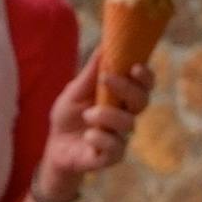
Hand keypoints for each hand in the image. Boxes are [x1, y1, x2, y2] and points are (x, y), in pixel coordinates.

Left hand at [39, 49, 153, 182]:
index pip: (144, 85)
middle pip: (142, 101)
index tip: (135, 66)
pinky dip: (102, 138)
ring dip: (108, 115)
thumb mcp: (75, 90)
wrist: (55, 145)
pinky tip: (88, 135)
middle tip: (106, 79)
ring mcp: (120, 137)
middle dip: (127, 89)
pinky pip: (116, 148)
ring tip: (87, 114)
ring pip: (129, 124)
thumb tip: (104, 46)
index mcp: (121, 98)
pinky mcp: (111, 156)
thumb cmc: (69, 115)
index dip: (146, 76)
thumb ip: (90, 72)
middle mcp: (126, 116)